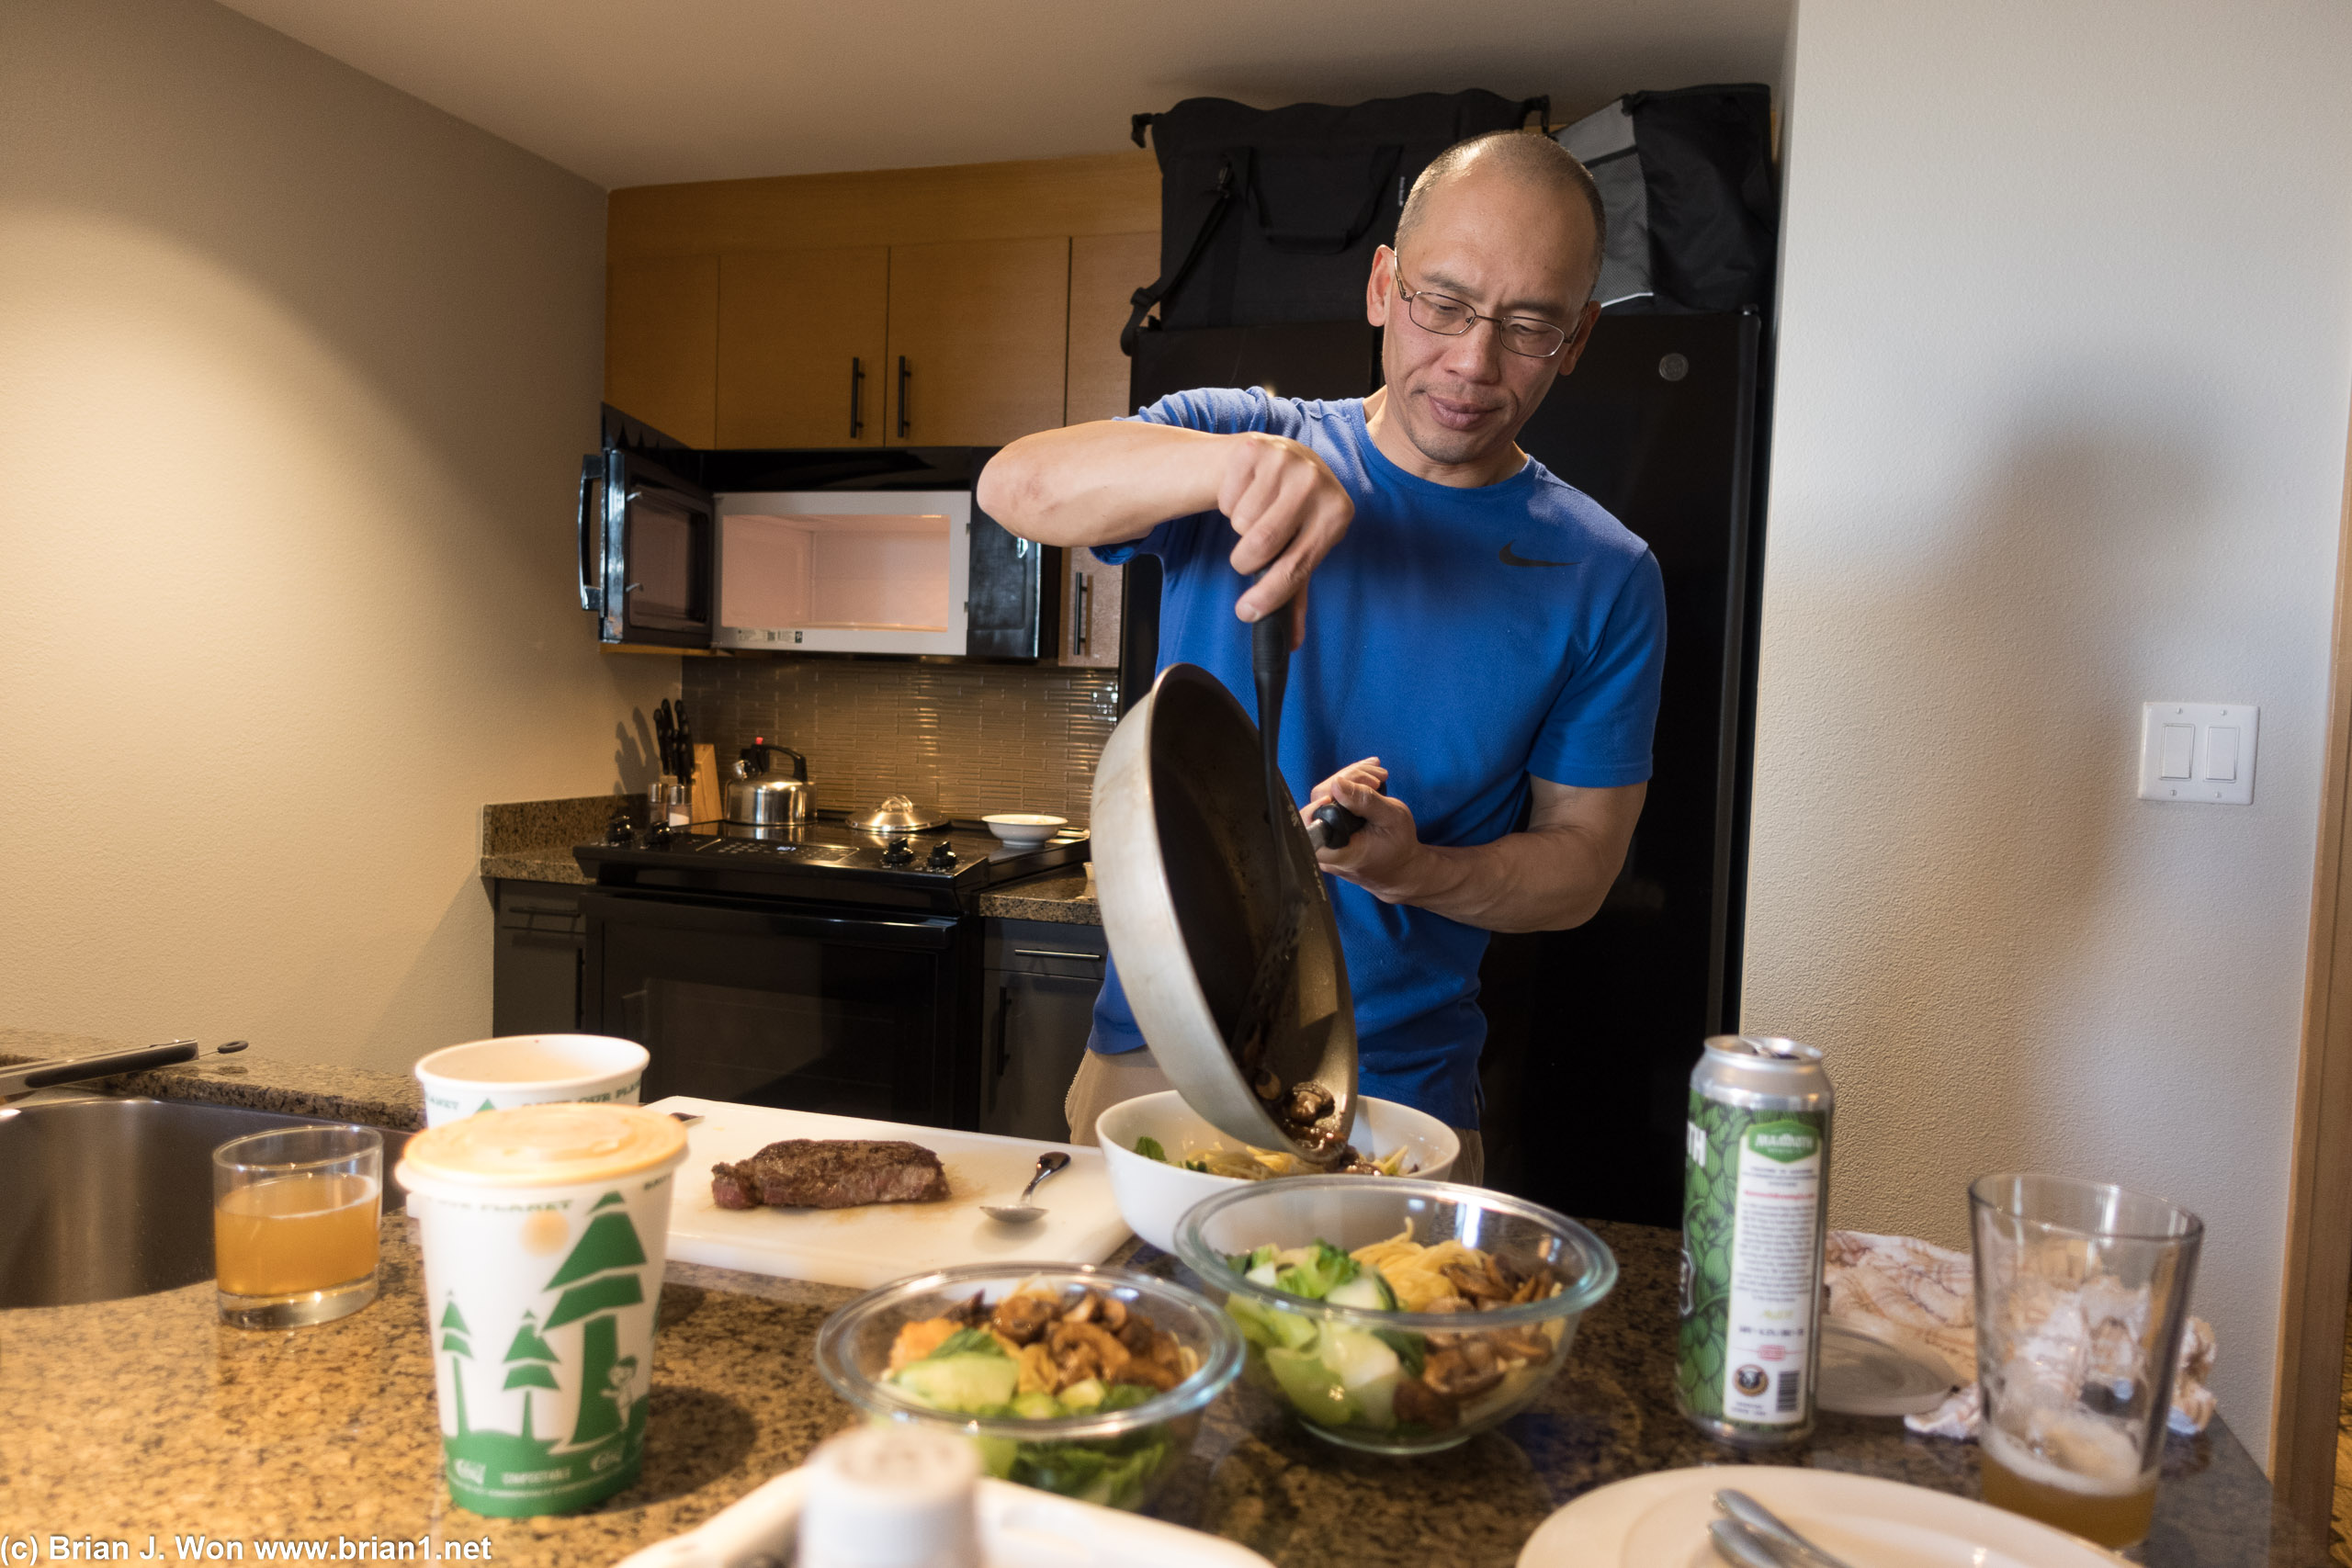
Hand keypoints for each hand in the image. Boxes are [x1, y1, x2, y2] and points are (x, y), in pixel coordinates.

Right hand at [1218, 433, 1353, 644]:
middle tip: (1247, 556)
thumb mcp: (1300, 548)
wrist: (1278, 459)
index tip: (1246, 612)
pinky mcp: (1255, 448)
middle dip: (1245, 560)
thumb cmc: (1292, 514)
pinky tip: (1246, 492)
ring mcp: (1287, 460)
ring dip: (1239, 527)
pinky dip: (1229, 502)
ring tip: (1256, 513)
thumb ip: (1296, 594)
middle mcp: (1318, 482)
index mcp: (1337, 513)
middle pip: (1263, 544)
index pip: (1298, 565)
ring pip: (1241, 522)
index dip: (1269, 594)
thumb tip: (1291, 642)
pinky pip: (1227, 497)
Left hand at [1304, 758, 1423, 902]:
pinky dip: (1349, 789)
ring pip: (1325, 798)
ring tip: (1378, 779)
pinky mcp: (1328, 832)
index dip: (1325, 797)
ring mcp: (1323, 841)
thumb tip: (1337, 783)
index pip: (1310, 820)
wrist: (1400, 867)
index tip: (1348, 786)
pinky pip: (1330, 804)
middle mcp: (1322, 849)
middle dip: (1349, 779)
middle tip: (1377, 779)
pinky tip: (1369, 782)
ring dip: (1351, 781)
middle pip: (1319, 800)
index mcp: (1336, 851)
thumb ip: (1364, 801)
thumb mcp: (1391, 818)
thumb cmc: (1399, 846)